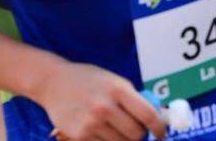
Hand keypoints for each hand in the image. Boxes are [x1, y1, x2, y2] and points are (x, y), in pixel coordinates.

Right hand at [38, 61, 166, 140]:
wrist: (54, 82)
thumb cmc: (88, 80)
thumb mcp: (113, 81)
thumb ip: (132, 98)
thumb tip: (155, 117)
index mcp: (118, 89)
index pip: (147, 114)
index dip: (159, 128)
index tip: (161, 134)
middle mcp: (105, 107)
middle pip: (136, 134)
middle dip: (141, 136)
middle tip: (138, 132)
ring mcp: (91, 123)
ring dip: (124, 140)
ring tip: (118, 129)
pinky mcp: (79, 136)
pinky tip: (104, 132)